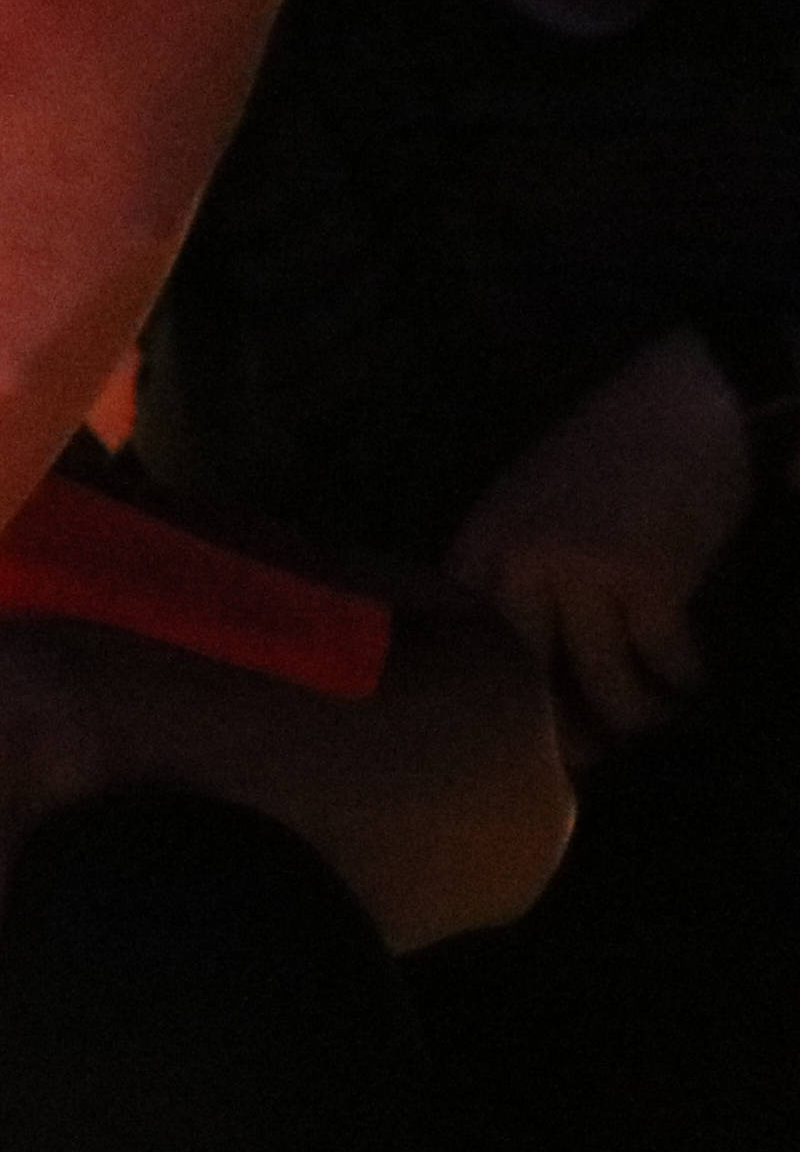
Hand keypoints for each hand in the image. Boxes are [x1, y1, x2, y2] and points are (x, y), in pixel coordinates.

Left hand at [449, 330, 751, 749]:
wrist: (684, 396)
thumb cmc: (611, 454)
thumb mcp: (534, 505)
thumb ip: (517, 570)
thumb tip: (527, 659)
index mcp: (483, 542)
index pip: (464, 641)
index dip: (486, 697)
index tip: (507, 733)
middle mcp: (519, 562)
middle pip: (523, 676)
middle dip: (556, 726)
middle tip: (582, 754)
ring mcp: (581, 570)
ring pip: (597, 678)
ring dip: (630, 712)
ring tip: (647, 719)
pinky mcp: (646, 576)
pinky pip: (660, 655)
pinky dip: (679, 676)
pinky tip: (688, 679)